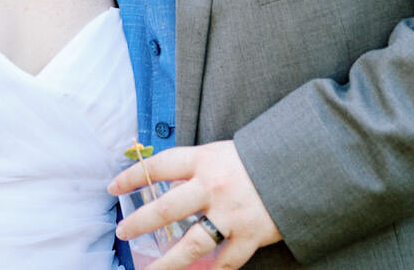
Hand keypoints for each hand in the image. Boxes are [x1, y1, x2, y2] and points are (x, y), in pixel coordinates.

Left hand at [109, 140, 279, 269]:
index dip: (133, 176)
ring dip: (168, 262)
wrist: (300, 167)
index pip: (160, 166)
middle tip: (122, 232)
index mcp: (205, 161)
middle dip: (139, 222)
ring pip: (191, 244)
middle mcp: (213, 187)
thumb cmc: (258, 158)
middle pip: (166, 209)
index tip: (113, 186)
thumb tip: (167, 188)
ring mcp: (231, 214)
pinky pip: (226, 261)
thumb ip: (196, 170)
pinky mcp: (250, 235)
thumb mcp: (223, 154)